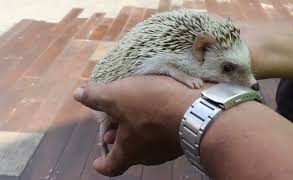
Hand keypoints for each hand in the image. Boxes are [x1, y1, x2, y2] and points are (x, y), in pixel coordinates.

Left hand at [73, 76, 205, 175]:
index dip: (102, 164)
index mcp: (129, 151)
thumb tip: (78, 94)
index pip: (111, 167)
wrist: (197, 111)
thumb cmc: (152, 106)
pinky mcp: (181, 139)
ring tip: (136, 113)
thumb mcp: (118, 96)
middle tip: (115, 125)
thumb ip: (96, 96)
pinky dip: (153, 127)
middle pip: (128, 153)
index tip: (97, 161)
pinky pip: (161, 136)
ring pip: (145, 144)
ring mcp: (166, 149)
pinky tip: (157, 110)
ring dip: (136, 131)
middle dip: (118, 140)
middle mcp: (148, 156)